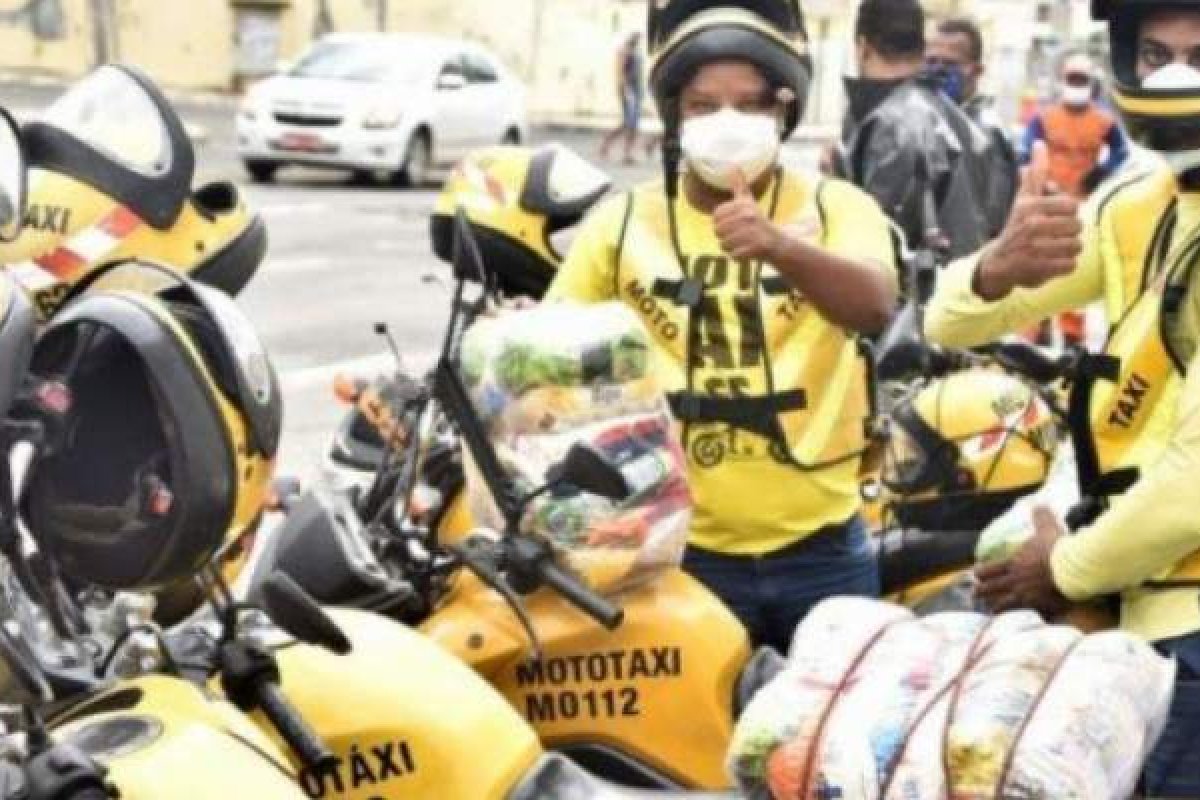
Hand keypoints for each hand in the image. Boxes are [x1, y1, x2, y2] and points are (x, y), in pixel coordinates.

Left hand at [714, 169, 784, 261]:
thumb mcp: (748, 201)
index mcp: (743, 206)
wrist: (777, 242)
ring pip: (723, 245)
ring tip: (742, 243)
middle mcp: (748, 217)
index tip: (733, 223)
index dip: (720, 222)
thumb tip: (732, 166)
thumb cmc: (758, 221)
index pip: (715, 217)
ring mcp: (752, 233)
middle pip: (717, 231)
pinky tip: (746, 251)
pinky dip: (737, 257)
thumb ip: (739, 186)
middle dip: (725, 236)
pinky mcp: (756, 248)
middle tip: (739, 235)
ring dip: (730, 248)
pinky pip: (733, 256)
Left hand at [974, 506, 1070, 616]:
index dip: (981, 573)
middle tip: (975, 595)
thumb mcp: (1047, 529)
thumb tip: (1039, 504)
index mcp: (1014, 564)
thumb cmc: (1058, 549)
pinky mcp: (1040, 608)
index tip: (976, 575)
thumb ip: (1041, 518)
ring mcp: (1025, 597)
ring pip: (1003, 606)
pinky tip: (1017, 624)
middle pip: (991, 589)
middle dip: (982, 592)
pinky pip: (1026, 616)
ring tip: (990, 611)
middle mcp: (1015, 582)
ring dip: (996, 608)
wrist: (1074, 569)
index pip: (990, 569)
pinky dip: (1020, 620)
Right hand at [975, 141, 1082, 301]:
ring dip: (1068, 250)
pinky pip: (1070, 265)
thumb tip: (1039, 144)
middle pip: (1077, 227)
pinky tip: (1052, 263)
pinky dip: (1064, 266)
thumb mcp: (1024, 199)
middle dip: (1068, 233)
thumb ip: (1036, 173)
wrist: (999, 262)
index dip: (1068, 213)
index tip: (1054, 218)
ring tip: (1054, 250)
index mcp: (1031, 207)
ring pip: (1076, 246)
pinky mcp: (1038, 269)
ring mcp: (1035, 248)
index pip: (1072, 206)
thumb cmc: (1017, 227)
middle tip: (1053, 236)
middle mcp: (1031, 226)